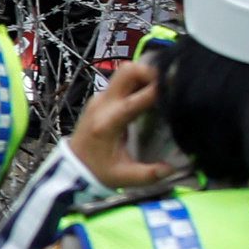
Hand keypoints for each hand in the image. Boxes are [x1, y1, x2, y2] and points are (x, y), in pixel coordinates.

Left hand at [64, 54, 182, 191]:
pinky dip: (140, 80)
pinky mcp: (102, 97)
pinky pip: (123, 80)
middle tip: (172, 82)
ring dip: (146, 73)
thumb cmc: (98, 171)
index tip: (176, 82)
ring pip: (124, 72)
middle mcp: (102, 105)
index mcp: (107, 124)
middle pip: (126, 73)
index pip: (132, 102)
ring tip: (166, 85)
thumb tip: (171, 168)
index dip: (154, 91)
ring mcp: (101, 98)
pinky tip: (154, 91)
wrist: (72, 165)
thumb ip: (148, 174)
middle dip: (150, 71)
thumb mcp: (123, 177)